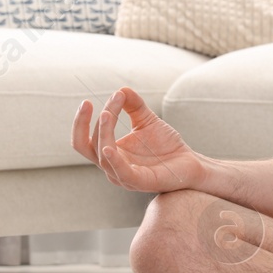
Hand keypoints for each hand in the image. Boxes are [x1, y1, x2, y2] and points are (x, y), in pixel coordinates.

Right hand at [72, 87, 202, 192]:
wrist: (190, 161)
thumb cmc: (165, 144)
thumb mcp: (147, 119)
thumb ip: (134, 105)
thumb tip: (121, 90)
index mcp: (110, 153)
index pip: (84, 139)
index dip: (82, 120)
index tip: (91, 100)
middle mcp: (112, 166)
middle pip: (88, 146)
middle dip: (85, 124)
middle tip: (94, 103)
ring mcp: (124, 176)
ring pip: (103, 157)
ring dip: (103, 133)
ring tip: (107, 114)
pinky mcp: (141, 182)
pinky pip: (122, 173)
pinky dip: (114, 161)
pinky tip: (108, 147)